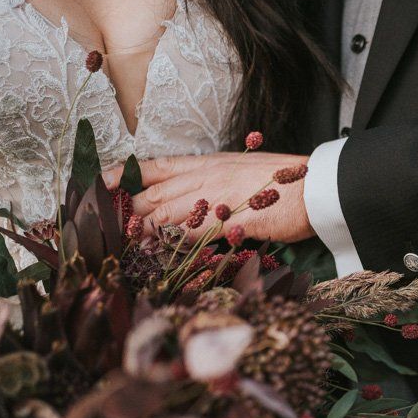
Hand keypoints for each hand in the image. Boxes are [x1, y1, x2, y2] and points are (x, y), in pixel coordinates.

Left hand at [103, 152, 315, 242]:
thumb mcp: (245, 174)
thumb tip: (202, 203)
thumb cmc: (287, 183)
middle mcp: (206, 176)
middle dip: (123, 210)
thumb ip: (219, 187)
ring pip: (164, 214)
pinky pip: (192, 234)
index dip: (123, 174)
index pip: (155, 165)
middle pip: (151, 193)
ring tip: (119, 245)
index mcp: (208, 163)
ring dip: (140, 232)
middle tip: (100, 226)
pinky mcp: (231, 220)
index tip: (99, 182)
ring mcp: (217, 198)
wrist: (318, 186)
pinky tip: (157, 254)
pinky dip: (171, 245)